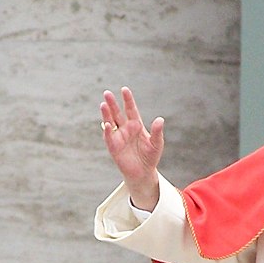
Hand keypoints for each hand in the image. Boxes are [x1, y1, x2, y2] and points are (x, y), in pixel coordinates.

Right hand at [101, 87, 163, 209]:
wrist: (143, 173)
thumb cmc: (150, 157)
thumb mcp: (157, 144)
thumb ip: (157, 132)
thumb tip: (160, 119)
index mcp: (136, 125)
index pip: (130, 109)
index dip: (127, 100)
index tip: (124, 89)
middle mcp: (126, 129)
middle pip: (117, 113)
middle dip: (112, 103)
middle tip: (107, 93)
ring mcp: (118, 137)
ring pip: (110, 122)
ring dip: (106, 114)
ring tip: (103, 104)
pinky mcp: (113, 147)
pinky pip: (109, 137)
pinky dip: (107, 131)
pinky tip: (107, 124)